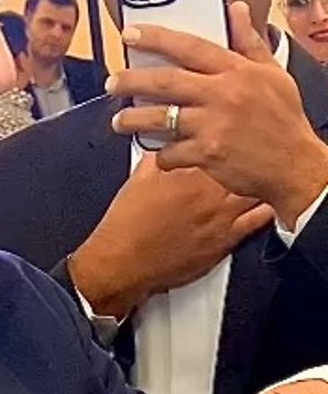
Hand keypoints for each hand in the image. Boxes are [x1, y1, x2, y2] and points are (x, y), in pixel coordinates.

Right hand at [69, 154, 272, 320]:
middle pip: (246, 165)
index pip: (222, 144)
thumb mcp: (139, 177)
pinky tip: (267, 200)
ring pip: (259, 189)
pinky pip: (260, 219)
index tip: (232, 132)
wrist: (125, 262)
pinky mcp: (227, 240)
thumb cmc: (128, 224)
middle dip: (252, 155)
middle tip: (258, 149)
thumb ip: (158, 154)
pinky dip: (268, 206)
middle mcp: (211, 192)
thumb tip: (167, 139)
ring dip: (263, 179)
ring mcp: (222, 217)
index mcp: (189, 171)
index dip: (231, 135)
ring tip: (266, 172)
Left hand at [108, 3, 327, 226]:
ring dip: (134, 119)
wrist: (295, 167)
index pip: (190, 46)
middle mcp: (223, 95)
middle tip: (114, 81)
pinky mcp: (208, 154)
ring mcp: (214, 125)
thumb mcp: (273, 75)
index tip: (132, 34)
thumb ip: (250, 42)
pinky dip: (161, 154)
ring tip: (120, 120)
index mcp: (237, 72)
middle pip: (166, 81)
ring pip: (161, 118)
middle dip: (132, 80)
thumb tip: (238, 11)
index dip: (156, 38)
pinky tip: (160, 153)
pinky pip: (171, 152)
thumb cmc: (284, 122)